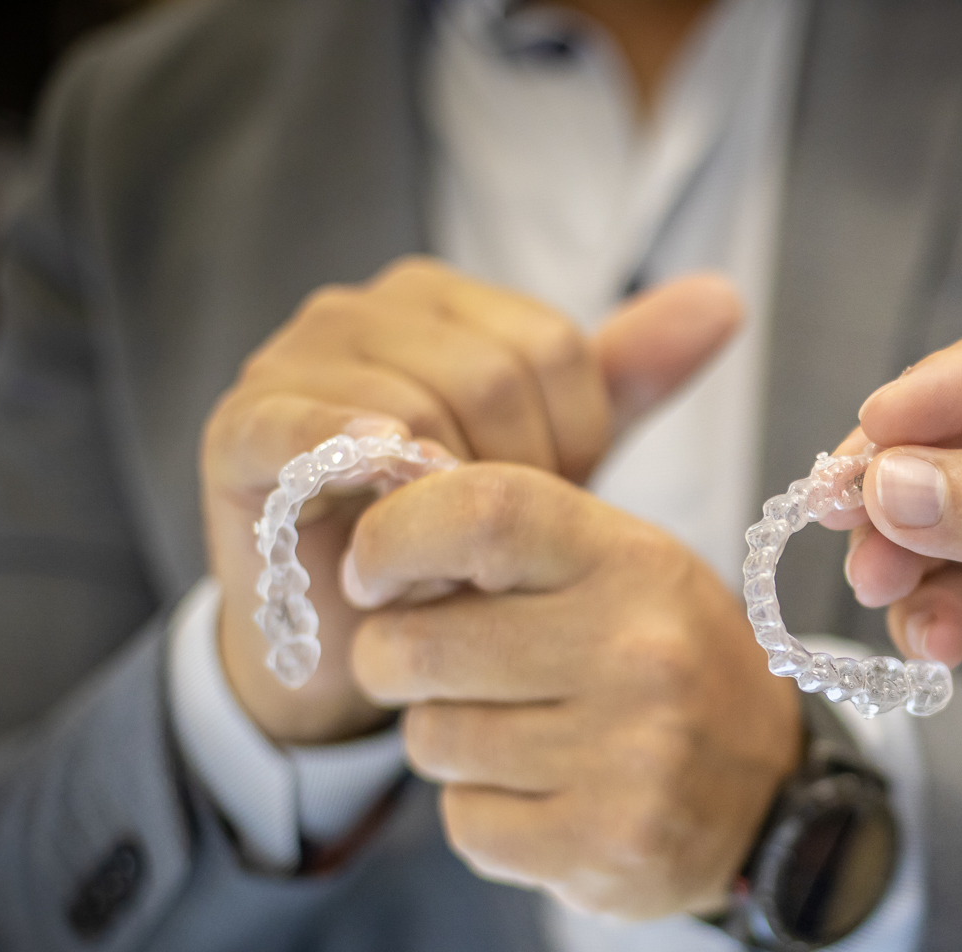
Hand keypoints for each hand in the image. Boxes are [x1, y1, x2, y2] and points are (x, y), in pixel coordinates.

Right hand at [199, 258, 741, 744]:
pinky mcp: (236, 431)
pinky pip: (298, 423)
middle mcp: (358, 312)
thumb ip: (625, 377)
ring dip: (445, 500)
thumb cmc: (456, 540)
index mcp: (437, 302)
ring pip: (414, 403)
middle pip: (491, 372)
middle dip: (515, 474)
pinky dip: (343, 446)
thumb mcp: (553, 455)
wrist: (354, 645)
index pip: (551, 349)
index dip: (574, 440)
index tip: (547, 504)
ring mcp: (288, 363)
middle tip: (496, 547)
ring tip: (442, 555)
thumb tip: (725, 297)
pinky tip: (382, 471)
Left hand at [340, 464, 801, 917]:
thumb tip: (372, 554)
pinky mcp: (606, 846)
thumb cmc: (666, 662)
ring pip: (432, 741)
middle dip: (392, 661)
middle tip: (428, 670)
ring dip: (446, 740)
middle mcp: (639, 654)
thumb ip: (512, 545)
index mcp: (634, 564)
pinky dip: (480, 814)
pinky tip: (541, 798)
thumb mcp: (619, 570)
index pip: (481, 514)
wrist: (771, 792)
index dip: (393, 540)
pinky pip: (465, 823)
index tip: (373, 577)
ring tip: (516, 737)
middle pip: (420, 646)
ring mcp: (629, 758)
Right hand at [833, 313, 961, 951]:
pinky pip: (954, 600)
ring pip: (941, 523)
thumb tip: (894, 481)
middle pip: (961, 439)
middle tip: (838, 509)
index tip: (872, 429)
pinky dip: (928, 617)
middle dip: (899, 474)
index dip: (940, 389)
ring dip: (900, 551)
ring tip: (882, 586)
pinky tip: (932, 645)